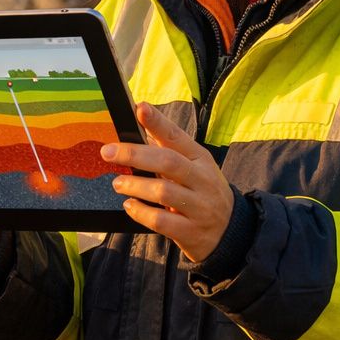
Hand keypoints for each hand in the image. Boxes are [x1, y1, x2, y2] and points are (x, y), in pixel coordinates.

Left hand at [102, 103, 233, 263]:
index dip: (158, 122)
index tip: (139, 108)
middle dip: (134, 154)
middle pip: (168, 162)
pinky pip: (161, 221)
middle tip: (108, 152)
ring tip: (117, 183)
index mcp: (201, 159)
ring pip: (163, 192)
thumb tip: (139, 133)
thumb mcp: (195, 167)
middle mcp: (202, 180)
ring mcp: (198, 207)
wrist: (231, 231)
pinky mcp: (191, 231)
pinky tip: (129, 205)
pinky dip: (141, 212)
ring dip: (135, 186)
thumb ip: (169, 151)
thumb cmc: (204, 192)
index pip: (177, 137)